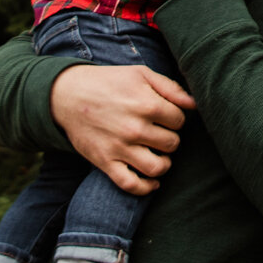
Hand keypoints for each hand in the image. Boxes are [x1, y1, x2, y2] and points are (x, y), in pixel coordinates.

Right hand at [49, 64, 195, 195]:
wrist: (67, 95)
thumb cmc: (108, 82)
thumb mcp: (140, 74)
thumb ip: (170, 88)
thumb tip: (195, 104)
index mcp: (147, 104)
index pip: (179, 121)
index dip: (175, 119)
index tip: (165, 117)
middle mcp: (135, 128)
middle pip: (172, 144)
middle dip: (169, 139)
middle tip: (159, 134)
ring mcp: (119, 148)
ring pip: (157, 168)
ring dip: (163, 164)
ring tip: (158, 155)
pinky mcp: (105, 162)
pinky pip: (131, 184)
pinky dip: (146, 187)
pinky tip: (152, 181)